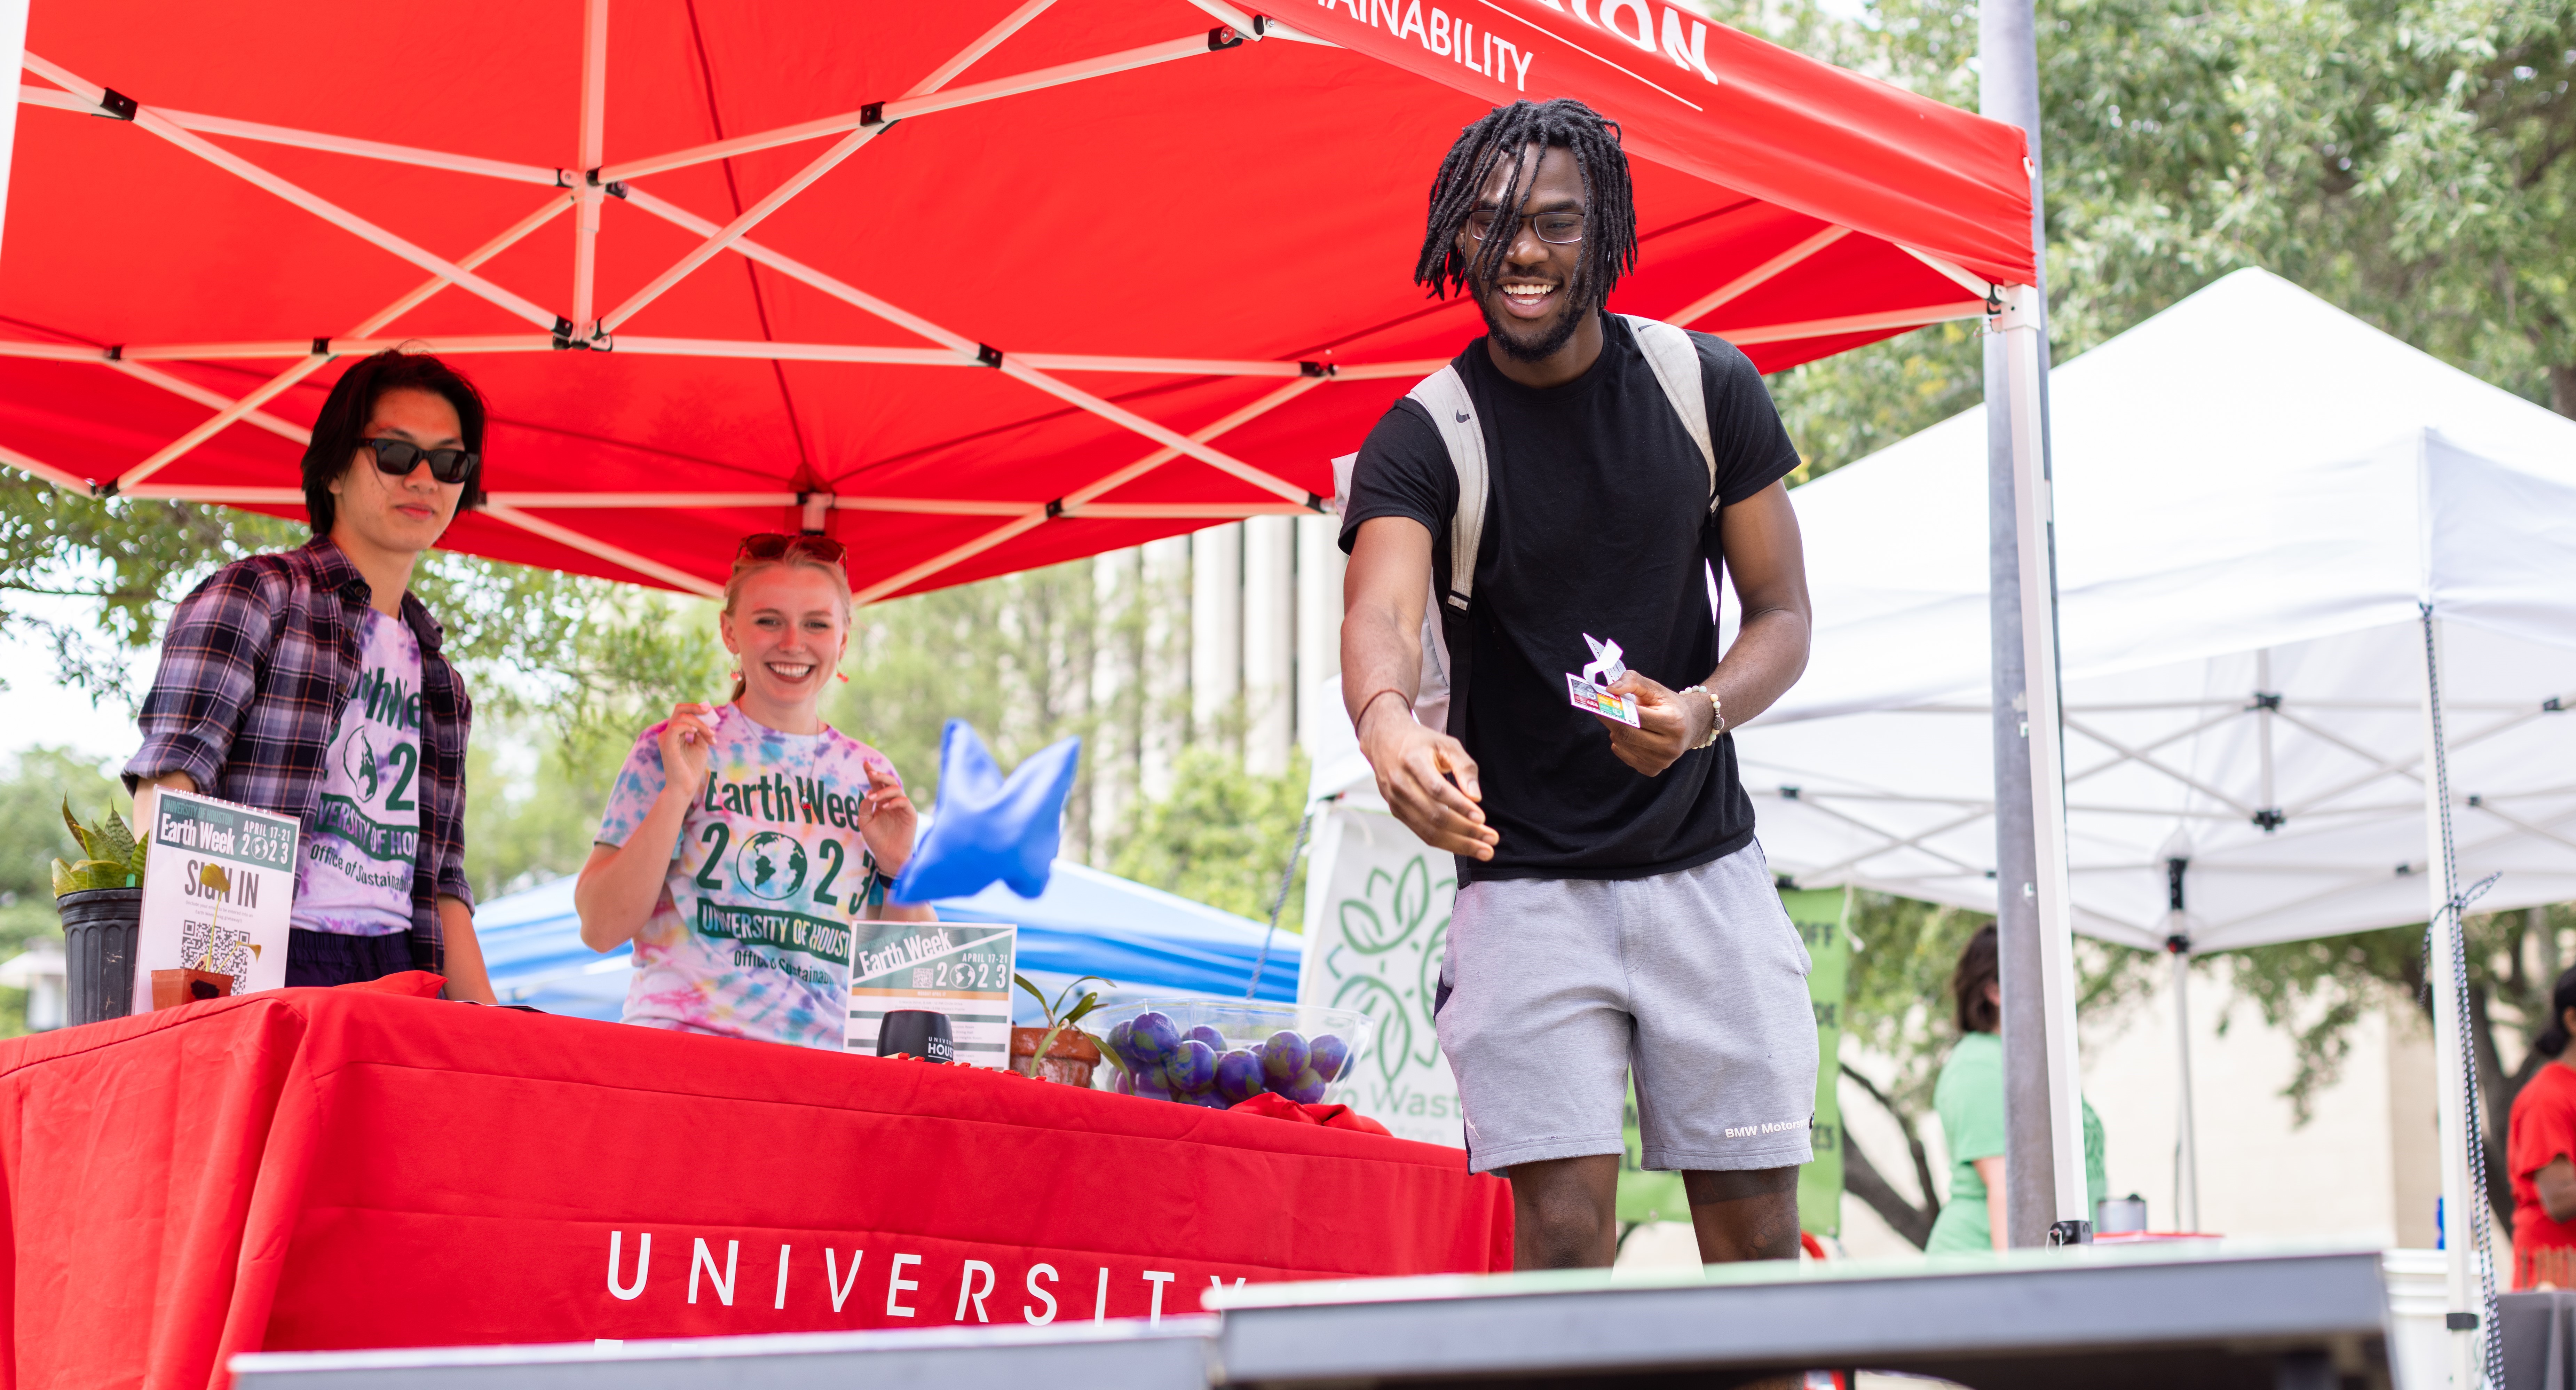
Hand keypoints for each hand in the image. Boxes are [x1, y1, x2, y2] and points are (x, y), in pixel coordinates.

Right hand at [656, 703, 717, 791]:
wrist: (686, 786)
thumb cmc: (692, 768)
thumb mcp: (700, 746)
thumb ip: (702, 732)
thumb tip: (707, 718)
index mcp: (675, 732)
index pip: (683, 712)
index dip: (697, 709)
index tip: (711, 714)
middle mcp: (668, 733)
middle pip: (679, 709)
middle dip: (697, 708)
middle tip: (710, 712)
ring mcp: (666, 738)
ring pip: (682, 717)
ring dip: (700, 724)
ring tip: (711, 735)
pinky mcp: (667, 745)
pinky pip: (677, 727)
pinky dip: (690, 726)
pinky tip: (698, 733)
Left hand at [853, 761, 916, 875]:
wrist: (888, 855)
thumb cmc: (876, 839)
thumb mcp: (864, 821)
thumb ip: (864, 807)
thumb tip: (868, 792)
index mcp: (881, 802)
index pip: (877, 784)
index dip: (871, 773)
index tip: (865, 763)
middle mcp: (892, 801)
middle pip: (889, 782)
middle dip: (880, 776)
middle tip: (871, 774)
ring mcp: (902, 807)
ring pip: (896, 789)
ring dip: (883, 791)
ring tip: (872, 799)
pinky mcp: (910, 814)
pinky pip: (904, 801)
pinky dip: (894, 801)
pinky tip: (884, 807)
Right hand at [1359, 697, 1498, 860]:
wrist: (1384, 742)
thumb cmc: (1421, 743)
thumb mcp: (1446, 743)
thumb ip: (1464, 767)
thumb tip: (1476, 797)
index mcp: (1412, 761)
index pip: (1437, 790)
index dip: (1459, 806)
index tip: (1481, 818)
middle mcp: (1400, 784)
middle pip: (1434, 816)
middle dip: (1466, 831)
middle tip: (1491, 840)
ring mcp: (1396, 801)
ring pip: (1429, 831)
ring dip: (1459, 844)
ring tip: (1484, 850)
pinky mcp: (1397, 812)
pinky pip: (1423, 833)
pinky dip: (1446, 842)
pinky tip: (1465, 844)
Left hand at [1598, 672, 1709, 777]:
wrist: (1689, 726)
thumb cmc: (1669, 705)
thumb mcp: (1655, 688)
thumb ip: (1633, 681)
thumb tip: (1610, 690)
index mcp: (1674, 722)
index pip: (1637, 717)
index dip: (1615, 709)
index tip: (1599, 701)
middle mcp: (1670, 746)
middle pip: (1627, 734)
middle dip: (1610, 720)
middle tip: (1602, 710)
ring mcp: (1662, 761)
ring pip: (1623, 745)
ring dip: (1616, 731)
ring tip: (1623, 721)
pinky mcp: (1653, 770)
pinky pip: (1625, 756)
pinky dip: (1621, 744)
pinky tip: (1631, 735)